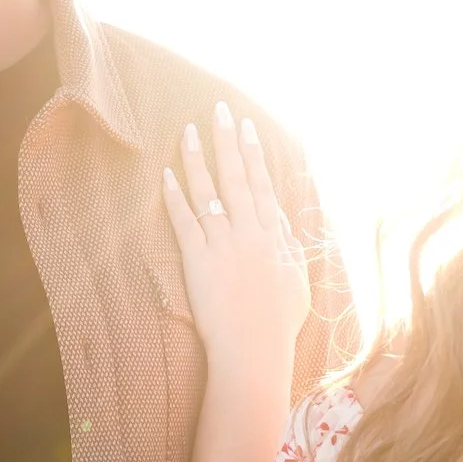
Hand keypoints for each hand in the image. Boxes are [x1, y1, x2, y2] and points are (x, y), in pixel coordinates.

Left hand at [161, 102, 310, 393]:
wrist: (255, 352)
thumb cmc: (276, 326)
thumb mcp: (295, 282)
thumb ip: (289, 248)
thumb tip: (283, 223)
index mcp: (275, 238)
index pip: (264, 186)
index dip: (255, 154)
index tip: (248, 128)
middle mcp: (251, 234)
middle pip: (238, 178)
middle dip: (228, 141)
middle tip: (221, 109)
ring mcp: (224, 245)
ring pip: (210, 192)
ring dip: (198, 158)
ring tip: (189, 130)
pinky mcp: (199, 260)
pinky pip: (184, 221)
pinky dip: (175, 196)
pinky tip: (167, 173)